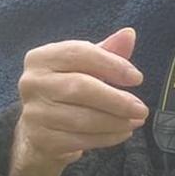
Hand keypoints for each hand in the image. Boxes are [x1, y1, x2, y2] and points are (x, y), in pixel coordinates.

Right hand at [10, 28, 148, 175]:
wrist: (39, 131)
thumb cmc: (65, 91)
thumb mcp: (84, 68)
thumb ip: (107, 51)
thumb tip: (129, 34)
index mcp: (41, 58)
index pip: (80, 53)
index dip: (112, 64)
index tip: (137, 78)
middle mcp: (32, 83)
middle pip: (81, 88)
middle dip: (117, 99)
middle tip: (141, 108)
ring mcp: (35, 113)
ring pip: (83, 118)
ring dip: (116, 121)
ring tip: (135, 120)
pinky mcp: (42, 139)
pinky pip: (81, 140)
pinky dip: (107, 138)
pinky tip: (122, 133)